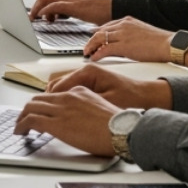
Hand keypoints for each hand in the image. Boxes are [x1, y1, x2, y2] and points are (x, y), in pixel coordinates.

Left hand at [12, 86, 121, 157]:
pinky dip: (22, 125)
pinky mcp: (56, 123)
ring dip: (22, 117)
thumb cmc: (116, 126)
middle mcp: (67, 97)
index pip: (52, 95)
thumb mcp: (98, 109)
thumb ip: (84, 110)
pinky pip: (31, 120)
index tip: (37, 112)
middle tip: (23, 119)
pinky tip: (20, 131)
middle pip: (38, 99)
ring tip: (19, 127)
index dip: (41, 104)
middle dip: (28, 110)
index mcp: (78, 92)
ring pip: (31, 108)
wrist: (121, 131)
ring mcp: (60, 109)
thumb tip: (78, 121)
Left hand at [29, 0, 113, 23]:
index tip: (38, 11)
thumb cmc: (104, 9)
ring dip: (37, 8)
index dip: (43, 2)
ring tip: (33, 18)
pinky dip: (44, 11)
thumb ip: (75, 9)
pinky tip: (42, 17)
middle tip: (31, 15)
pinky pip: (53, 5)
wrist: (115, 5)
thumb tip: (68, 16)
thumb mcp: (85, 7)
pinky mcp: (72, 4)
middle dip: (36, 5)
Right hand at [45, 62, 174, 109]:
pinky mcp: (92, 84)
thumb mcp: (104, 104)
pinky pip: (70, 90)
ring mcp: (88, 77)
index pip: (57, 85)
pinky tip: (64, 112)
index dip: (47, 101)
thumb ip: (81, 104)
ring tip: (49, 115)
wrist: (150, 98)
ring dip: (55, 100)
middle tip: (39, 115)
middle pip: (56, 84)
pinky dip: (64, 99)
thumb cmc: (132, 99)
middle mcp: (86, 71)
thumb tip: (61, 108)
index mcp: (87, 72)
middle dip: (47, 100)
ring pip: (62, 87)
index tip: (38, 112)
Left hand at [81, 17, 173, 62]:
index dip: (98, 32)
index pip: (107, 25)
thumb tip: (121, 42)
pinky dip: (97, 54)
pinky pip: (105, 49)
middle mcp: (122, 25)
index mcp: (127, 20)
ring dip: (91, 46)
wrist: (169, 44)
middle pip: (100, 31)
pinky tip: (94, 58)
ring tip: (87, 53)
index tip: (93, 36)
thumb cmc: (160, 41)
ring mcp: (122, 34)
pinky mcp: (123, 46)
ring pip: (99, 38)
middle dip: (91, 40)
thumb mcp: (141, 32)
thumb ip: (129, 34)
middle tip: (86, 47)